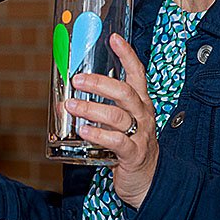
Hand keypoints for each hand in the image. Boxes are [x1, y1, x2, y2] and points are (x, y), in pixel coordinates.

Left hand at [67, 33, 158, 207]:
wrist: (149, 182)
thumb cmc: (130, 146)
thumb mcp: (121, 122)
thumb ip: (103, 107)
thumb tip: (70, 94)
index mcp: (141, 103)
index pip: (137, 73)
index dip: (126, 55)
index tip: (113, 38)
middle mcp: (143, 115)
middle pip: (125, 92)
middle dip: (100, 83)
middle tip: (77, 80)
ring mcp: (141, 135)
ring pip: (118, 116)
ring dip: (91, 109)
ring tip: (71, 105)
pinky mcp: (134, 155)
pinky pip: (117, 142)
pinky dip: (99, 135)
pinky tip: (83, 131)